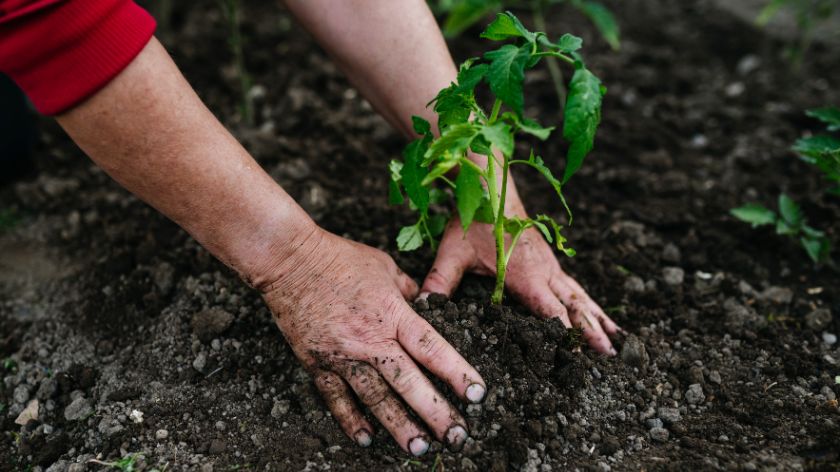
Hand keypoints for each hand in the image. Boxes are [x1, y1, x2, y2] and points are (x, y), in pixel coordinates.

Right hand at [260, 228, 485, 454]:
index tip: (478, 394)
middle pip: (409, 382)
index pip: (432, 348)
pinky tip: (367, 439)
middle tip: (457, 436)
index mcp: (392, 314)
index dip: (457, 373)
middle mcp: (370, 339)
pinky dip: (351, 421)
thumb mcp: (384, 266)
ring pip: (375, 398)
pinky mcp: (317, 363)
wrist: (289, 260)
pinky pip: (336, 398)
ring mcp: (343, 355)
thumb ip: (407, 290)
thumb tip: (425, 303)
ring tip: (419, 449)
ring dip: (399, 426)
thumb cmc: (339, 258)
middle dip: (435, 412)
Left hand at [420, 211, 621, 354]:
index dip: (564, 335)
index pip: (549, 312)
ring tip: (618, 343)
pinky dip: (592, 304)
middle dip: (592, 333)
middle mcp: (545, 273)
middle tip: (610, 358)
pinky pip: (576, 287)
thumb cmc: (474, 220)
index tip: (579, 357)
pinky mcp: (551, 262)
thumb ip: (439, 281)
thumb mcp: (452, 253)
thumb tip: (423, 306)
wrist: (494, 186)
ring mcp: (551, 267)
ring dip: (599, 320)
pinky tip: (601, 315)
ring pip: (581, 298)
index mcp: (525, 276)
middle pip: (574, 308)